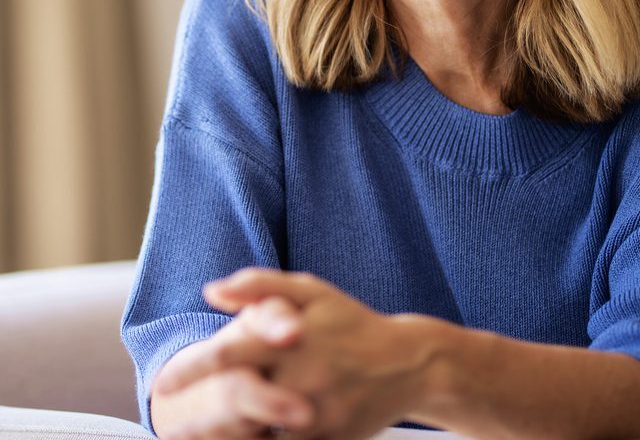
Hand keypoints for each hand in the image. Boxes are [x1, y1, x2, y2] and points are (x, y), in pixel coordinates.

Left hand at [154, 268, 436, 439]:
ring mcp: (313, 415)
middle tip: (176, 427)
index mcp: (289, 339)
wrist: (407, 363)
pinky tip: (255, 435)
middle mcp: (298, 378)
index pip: (227, 355)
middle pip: (234, 405)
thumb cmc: (352, 323)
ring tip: (206, 436)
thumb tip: (211, 291)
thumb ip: (260, 285)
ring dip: (228, 437)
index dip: (189, 370)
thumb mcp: (312, 292)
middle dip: (199, 420)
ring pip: (256, 435)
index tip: (161, 384)